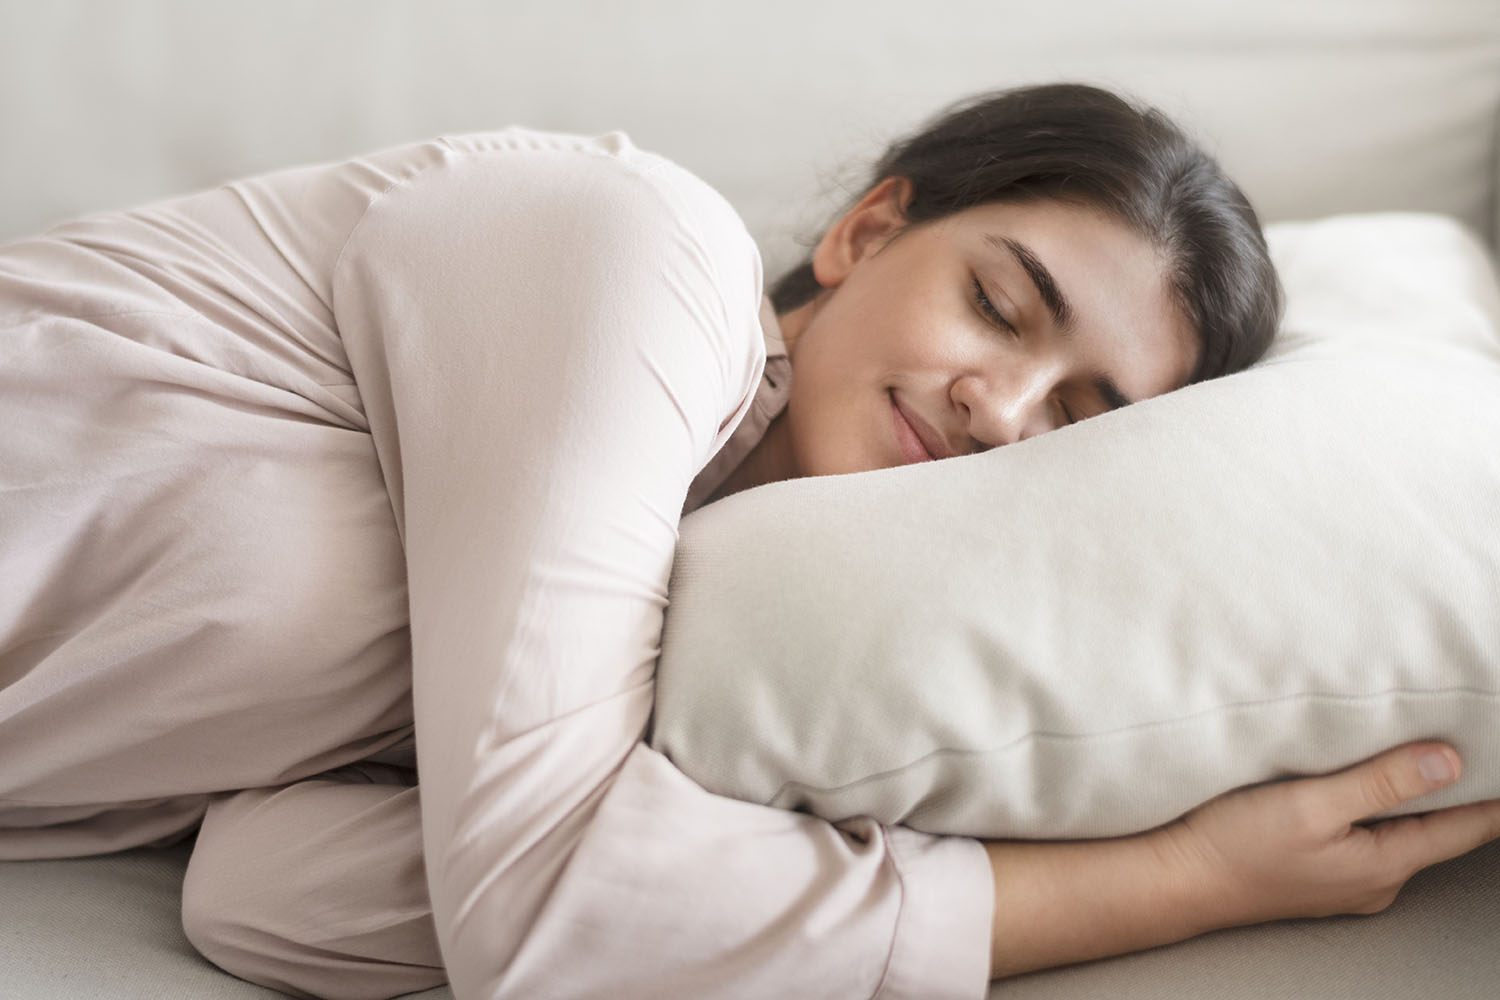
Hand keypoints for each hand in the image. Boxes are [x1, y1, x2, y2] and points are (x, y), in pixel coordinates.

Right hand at [984, 741, 1499, 979]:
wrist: (1174, 879)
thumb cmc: (1232, 846)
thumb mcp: (1310, 805)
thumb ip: (1379, 782)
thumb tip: (1448, 762)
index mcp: (1383, 863)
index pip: (1466, 825)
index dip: (1492, 790)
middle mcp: (1373, 878)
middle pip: (1435, 826)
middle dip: (1452, 784)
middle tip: (1463, 737)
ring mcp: (1344, 879)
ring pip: (1398, 829)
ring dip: (1407, 793)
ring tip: (1413, 750)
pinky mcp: (1315, 870)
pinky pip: (1364, 834)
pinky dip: (1372, 805)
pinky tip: (1356, 782)